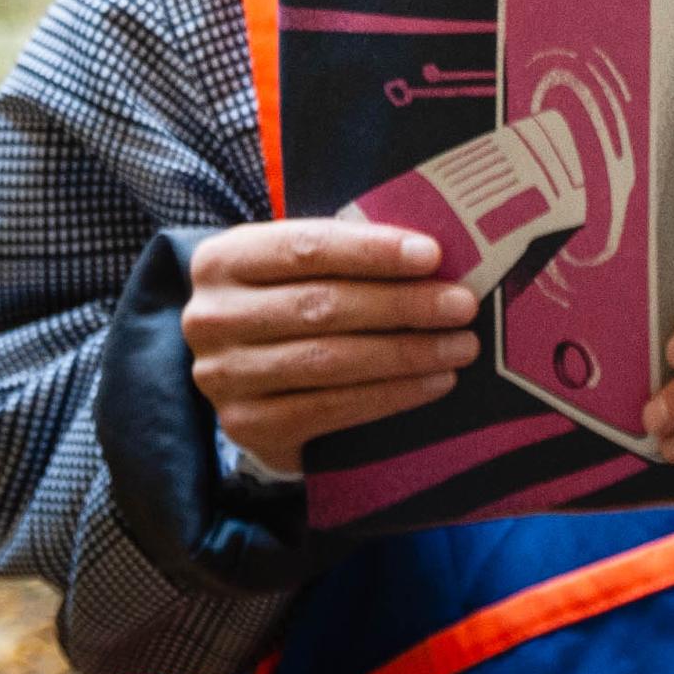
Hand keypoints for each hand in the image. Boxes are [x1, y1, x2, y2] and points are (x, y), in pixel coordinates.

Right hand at [185, 219, 480, 475]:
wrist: (245, 369)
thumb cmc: (290, 298)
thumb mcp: (298, 264)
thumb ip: (345, 253)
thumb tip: (435, 255)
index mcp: (223, 259)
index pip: (306, 247)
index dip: (372, 251)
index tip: (433, 255)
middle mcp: (212, 318)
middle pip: (321, 307)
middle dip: (402, 305)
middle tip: (461, 305)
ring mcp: (224, 376)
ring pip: (328, 361)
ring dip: (405, 354)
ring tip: (459, 346)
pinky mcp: (247, 425)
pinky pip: (329, 409)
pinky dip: (390, 396)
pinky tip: (433, 382)